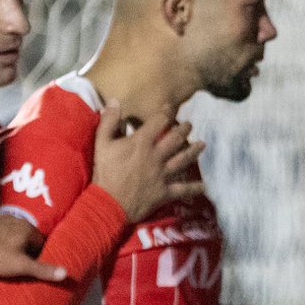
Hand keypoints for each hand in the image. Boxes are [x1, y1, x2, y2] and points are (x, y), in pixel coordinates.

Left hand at [0, 214, 66, 281]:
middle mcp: (17, 220)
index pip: (41, 244)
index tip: (30, 268)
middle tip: (18, 266)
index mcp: (28, 229)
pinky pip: (2, 233)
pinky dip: (2, 242)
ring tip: (6, 260)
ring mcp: (1, 219)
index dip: (37, 257)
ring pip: (14, 235)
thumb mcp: (21, 266)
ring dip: (14, 246)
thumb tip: (66, 274)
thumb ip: (43, 270)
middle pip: (28, 239)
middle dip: (26, 251)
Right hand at [90, 103, 205, 220]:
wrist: (109, 203)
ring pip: (183, 160)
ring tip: (202, 144)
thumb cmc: (105, 173)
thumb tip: (114, 101)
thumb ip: (109, 122)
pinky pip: (183, 189)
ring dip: (193, 151)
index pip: (159, 121)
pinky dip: (194, 188)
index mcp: (142, 143)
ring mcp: (162, 174)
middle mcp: (156, 156)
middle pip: (176, 139)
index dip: (166, 112)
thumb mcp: (101, 144)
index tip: (170, 107)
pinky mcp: (164, 191)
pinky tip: (203, 186)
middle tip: (189, 125)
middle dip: (184, 130)